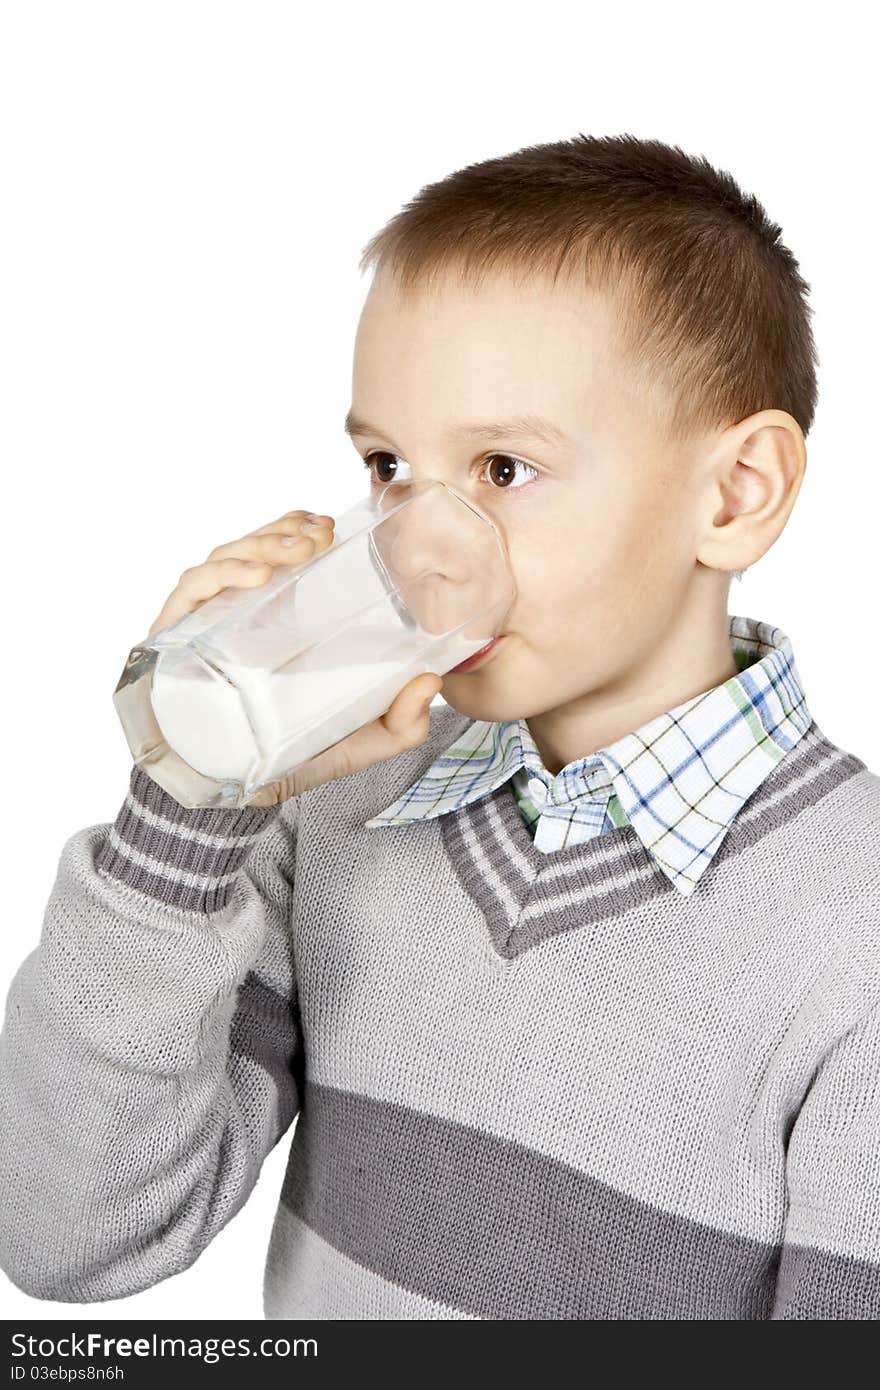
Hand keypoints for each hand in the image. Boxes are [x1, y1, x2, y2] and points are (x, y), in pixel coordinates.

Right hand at [145, 507, 442, 804]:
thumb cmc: (285, 762)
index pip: (280, 555)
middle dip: (284, 531)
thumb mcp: (356, 744)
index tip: (330, 526)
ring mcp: (203, 626)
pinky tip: (254, 575)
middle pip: (252, 549)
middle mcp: (236, 616)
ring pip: (222, 561)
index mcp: (274, 623)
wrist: (225, 801)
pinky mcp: (173, 641)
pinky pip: (191, 591)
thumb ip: (400, 724)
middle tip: (318, 535)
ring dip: (258, 545)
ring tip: (294, 550)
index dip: (299, 530)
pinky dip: (220, 575)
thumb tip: (432, 683)